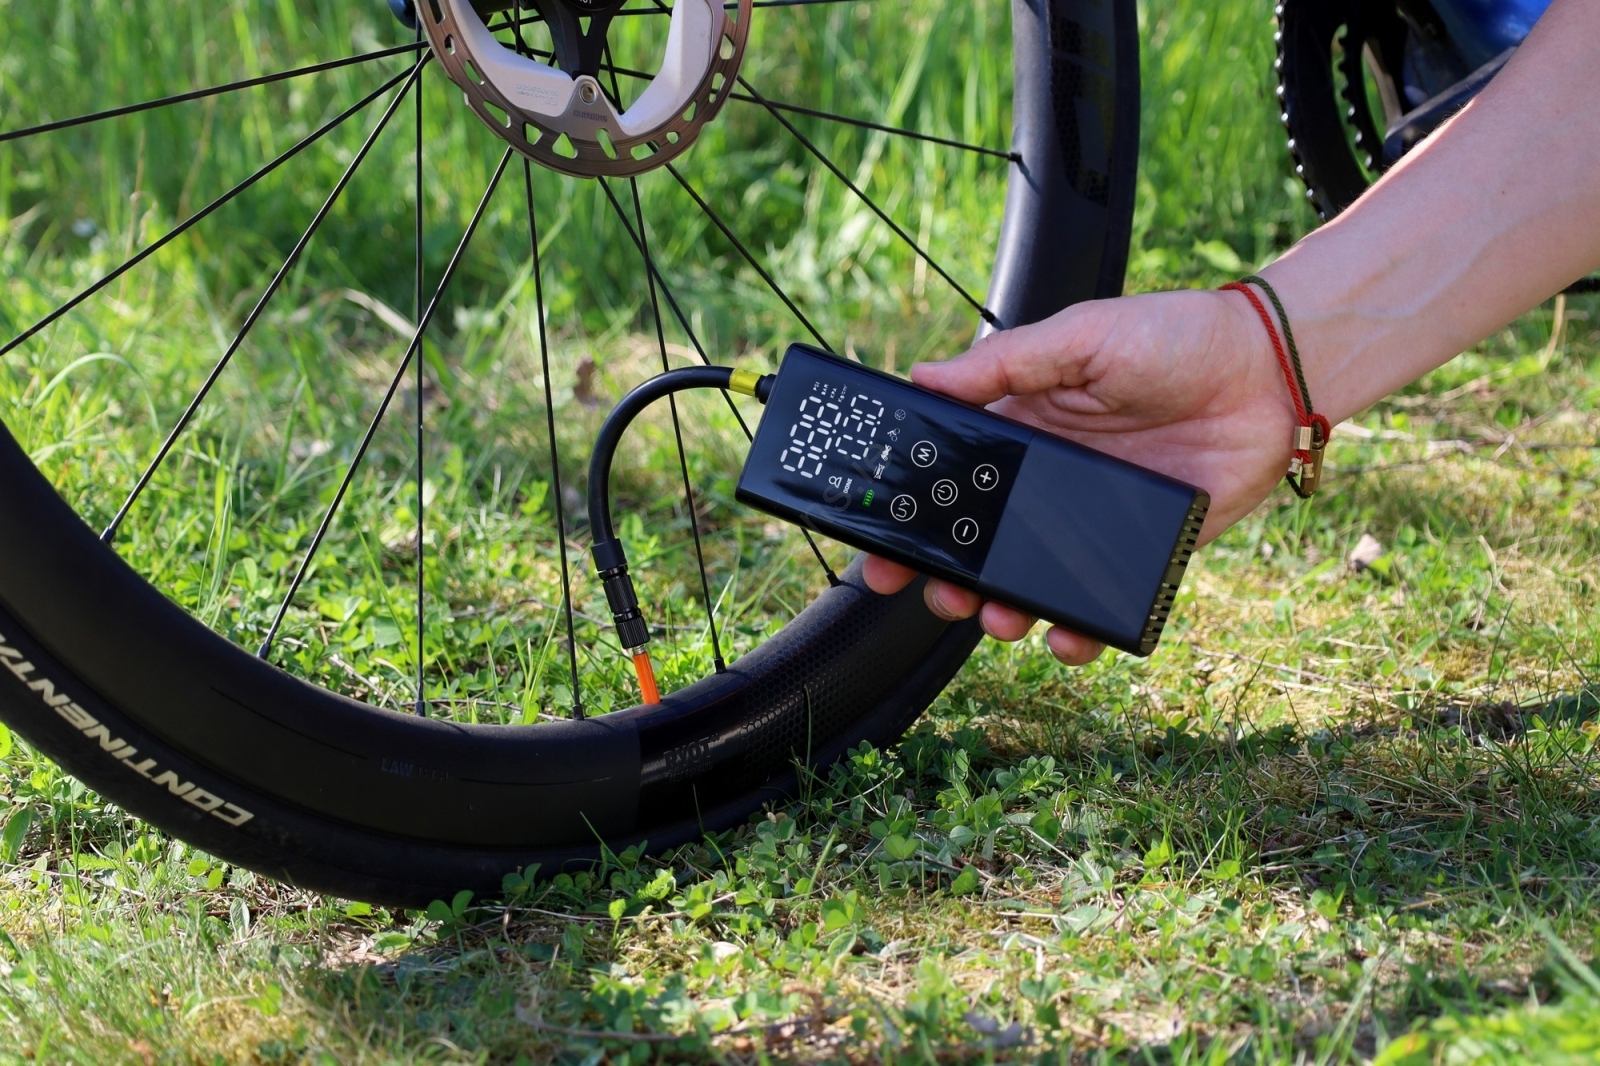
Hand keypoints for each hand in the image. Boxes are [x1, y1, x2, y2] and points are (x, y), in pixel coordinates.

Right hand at [863, 288, 1296, 663]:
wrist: (1270, 371)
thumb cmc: (1176, 337)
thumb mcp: (1080, 336)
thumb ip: (1004, 362)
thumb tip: (922, 376)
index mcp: (1024, 430)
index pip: (951, 481)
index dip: (912, 514)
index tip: (878, 543)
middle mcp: (1051, 484)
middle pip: (980, 546)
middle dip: (946, 579)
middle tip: (932, 594)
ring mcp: (1093, 523)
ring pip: (1030, 584)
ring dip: (1002, 611)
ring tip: (995, 617)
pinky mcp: (1144, 552)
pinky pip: (1102, 603)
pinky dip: (1079, 632)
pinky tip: (1064, 638)